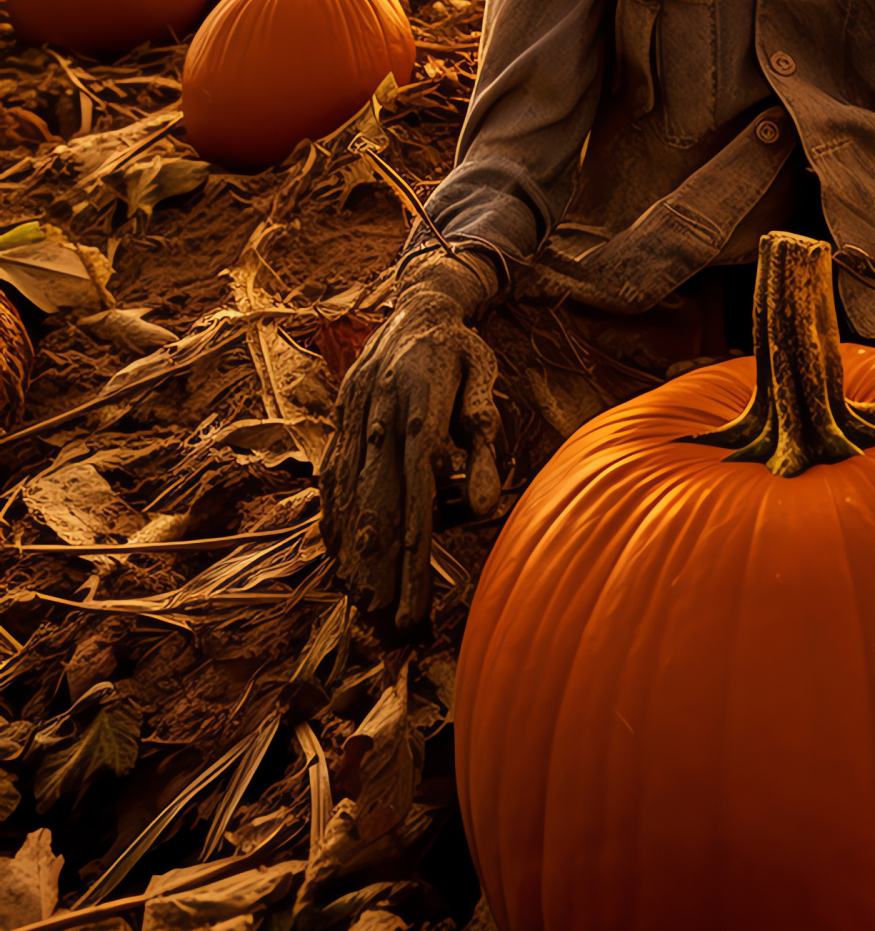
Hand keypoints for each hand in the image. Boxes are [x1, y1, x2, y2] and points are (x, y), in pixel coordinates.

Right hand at [319, 250, 500, 633]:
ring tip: (361, 606)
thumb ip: (485, 446)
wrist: (418, 304)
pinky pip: (332, 479)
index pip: (415, 493)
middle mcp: (376, 416)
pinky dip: (334, 520)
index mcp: (418, 408)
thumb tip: (485, 508)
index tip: (412, 601)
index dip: (411, 552)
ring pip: (349, 498)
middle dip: (380, 572)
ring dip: (353, 556)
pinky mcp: (340, 422)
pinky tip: (336, 557)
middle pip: (378, 506)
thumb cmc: (462, 352)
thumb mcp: (485, 386)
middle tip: (386, 626)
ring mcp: (351, 420)